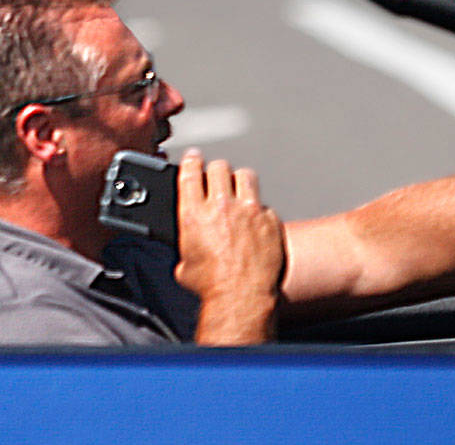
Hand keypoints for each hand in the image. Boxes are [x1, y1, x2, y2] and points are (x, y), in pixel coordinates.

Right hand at [175, 149, 285, 344]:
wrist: (241, 296)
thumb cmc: (212, 286)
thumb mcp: (184, 265)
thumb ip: (186, 245)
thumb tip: (191, 246)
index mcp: (194, 214)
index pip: (191, 172)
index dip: (191, 161)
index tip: (194, 157)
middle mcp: (222, 206)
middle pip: (220, 167)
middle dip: (217, 170)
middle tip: (217, 177)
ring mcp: (249, 210)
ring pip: (246, 176)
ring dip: (240, 181)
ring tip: (239, 190)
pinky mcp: (270, 219)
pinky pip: (265, 205)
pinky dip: (259, 211)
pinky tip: (256, 223)